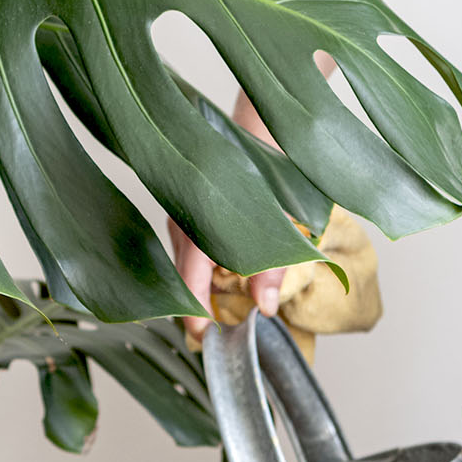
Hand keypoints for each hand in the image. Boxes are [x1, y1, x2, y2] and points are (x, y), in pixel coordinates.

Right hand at [174, 95, 284, 342]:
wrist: (261, 125)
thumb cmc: (270, 169)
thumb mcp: (281, 222)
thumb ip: (272, 267)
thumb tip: (265, 308)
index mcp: (199, 223)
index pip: (187, 280)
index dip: (193, 312)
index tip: (201, 336)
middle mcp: (182, 217)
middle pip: (180, 274)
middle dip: (196, 303)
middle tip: (216, 330)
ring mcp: (180, 210)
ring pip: (182, 260)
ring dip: (199, 283)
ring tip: (219, 304)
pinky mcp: (185, 206)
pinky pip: (186, 244)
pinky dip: (199, 264)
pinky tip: (219, 271)